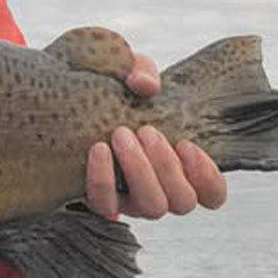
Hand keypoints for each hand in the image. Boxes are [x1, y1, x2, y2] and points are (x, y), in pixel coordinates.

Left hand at [85, 51, 227, 218]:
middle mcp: (159, 189)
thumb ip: (142, 71)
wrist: (65, 101)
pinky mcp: (100, 200)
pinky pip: (106, 205)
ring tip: (122, 135)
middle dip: (167, 165)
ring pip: (152, 207)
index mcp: (178, 166)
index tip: (187, 144)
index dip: (208, 177)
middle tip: (146, 131)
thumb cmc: (107, 92)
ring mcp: (130, 200)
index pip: (212, 194)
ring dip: (140, 171)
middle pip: (182, 201)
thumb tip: (145, 84)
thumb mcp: (127, 73)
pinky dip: (103, 179)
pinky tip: (98, 149)